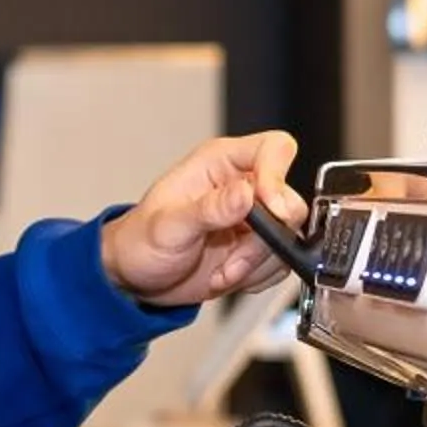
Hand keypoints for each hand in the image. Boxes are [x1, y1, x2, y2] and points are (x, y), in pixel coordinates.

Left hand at [100, 130, 304, 307]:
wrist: (137, 277)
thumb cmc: (141, 240)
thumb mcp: (169, 226)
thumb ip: (209, 209)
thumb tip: (245, 194)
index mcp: (221, 163)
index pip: (273, 149)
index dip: (278, 178)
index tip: (270, 211)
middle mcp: (243, 186)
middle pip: (289, 202)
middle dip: (264, 241)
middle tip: (233, 260)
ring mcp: (253, 219)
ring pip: (288, 239)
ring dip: (256, 264)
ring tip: (222, 272)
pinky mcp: (258, 248)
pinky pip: (281, 263)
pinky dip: (257, 277)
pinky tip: (227, 276)